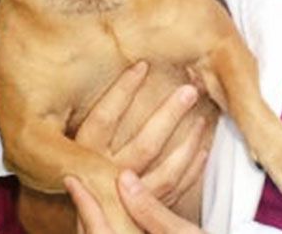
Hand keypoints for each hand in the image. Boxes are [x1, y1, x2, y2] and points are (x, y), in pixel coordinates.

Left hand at [66, 170, 204, 233]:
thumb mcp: (184, 233)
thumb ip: (150, 209)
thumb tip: (124, 179)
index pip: (97, 228)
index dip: (82, 202)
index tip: (72, 180)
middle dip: (85, 214)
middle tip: (82, 188)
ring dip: (96, 226)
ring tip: (96, 205)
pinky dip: (110, 233)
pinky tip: (118, 224)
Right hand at [75, 61, 209, 206]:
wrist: (87, 217)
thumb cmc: (81, 170)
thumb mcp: (79, 143)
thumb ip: (96, 122)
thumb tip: (130, 73)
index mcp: (84, 156)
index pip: (104, 119)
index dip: (122, 90)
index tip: (142, 65)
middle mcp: (106, 178)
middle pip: (145, 145)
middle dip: (170, 115)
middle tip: (190, 90)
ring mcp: (127, 198)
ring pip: (166, 173)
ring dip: (189, 144)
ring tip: (202, 120)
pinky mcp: (143, 214)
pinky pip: (175, 191)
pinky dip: (192, 169)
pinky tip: (201, 150)